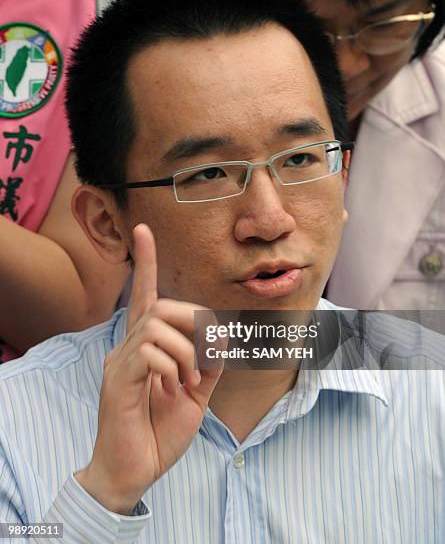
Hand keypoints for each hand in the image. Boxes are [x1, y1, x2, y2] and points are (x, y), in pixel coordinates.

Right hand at [75, 224, 222, 513]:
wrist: (135, 472)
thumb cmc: (160, 432)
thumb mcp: (196, 395)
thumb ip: (210, 364)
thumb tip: (224, 335)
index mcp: (145, 346)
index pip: (145, 296)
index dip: (145, 263)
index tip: (144, 230)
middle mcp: (127, 347)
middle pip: (161, 306)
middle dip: (194, 322)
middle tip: (209, 356)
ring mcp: (120, 363)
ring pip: (156, 324)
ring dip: (188, 350)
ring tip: (193, 381)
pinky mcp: (118, 381)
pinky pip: (150, 351)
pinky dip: (175, 365)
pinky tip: (178, 387)